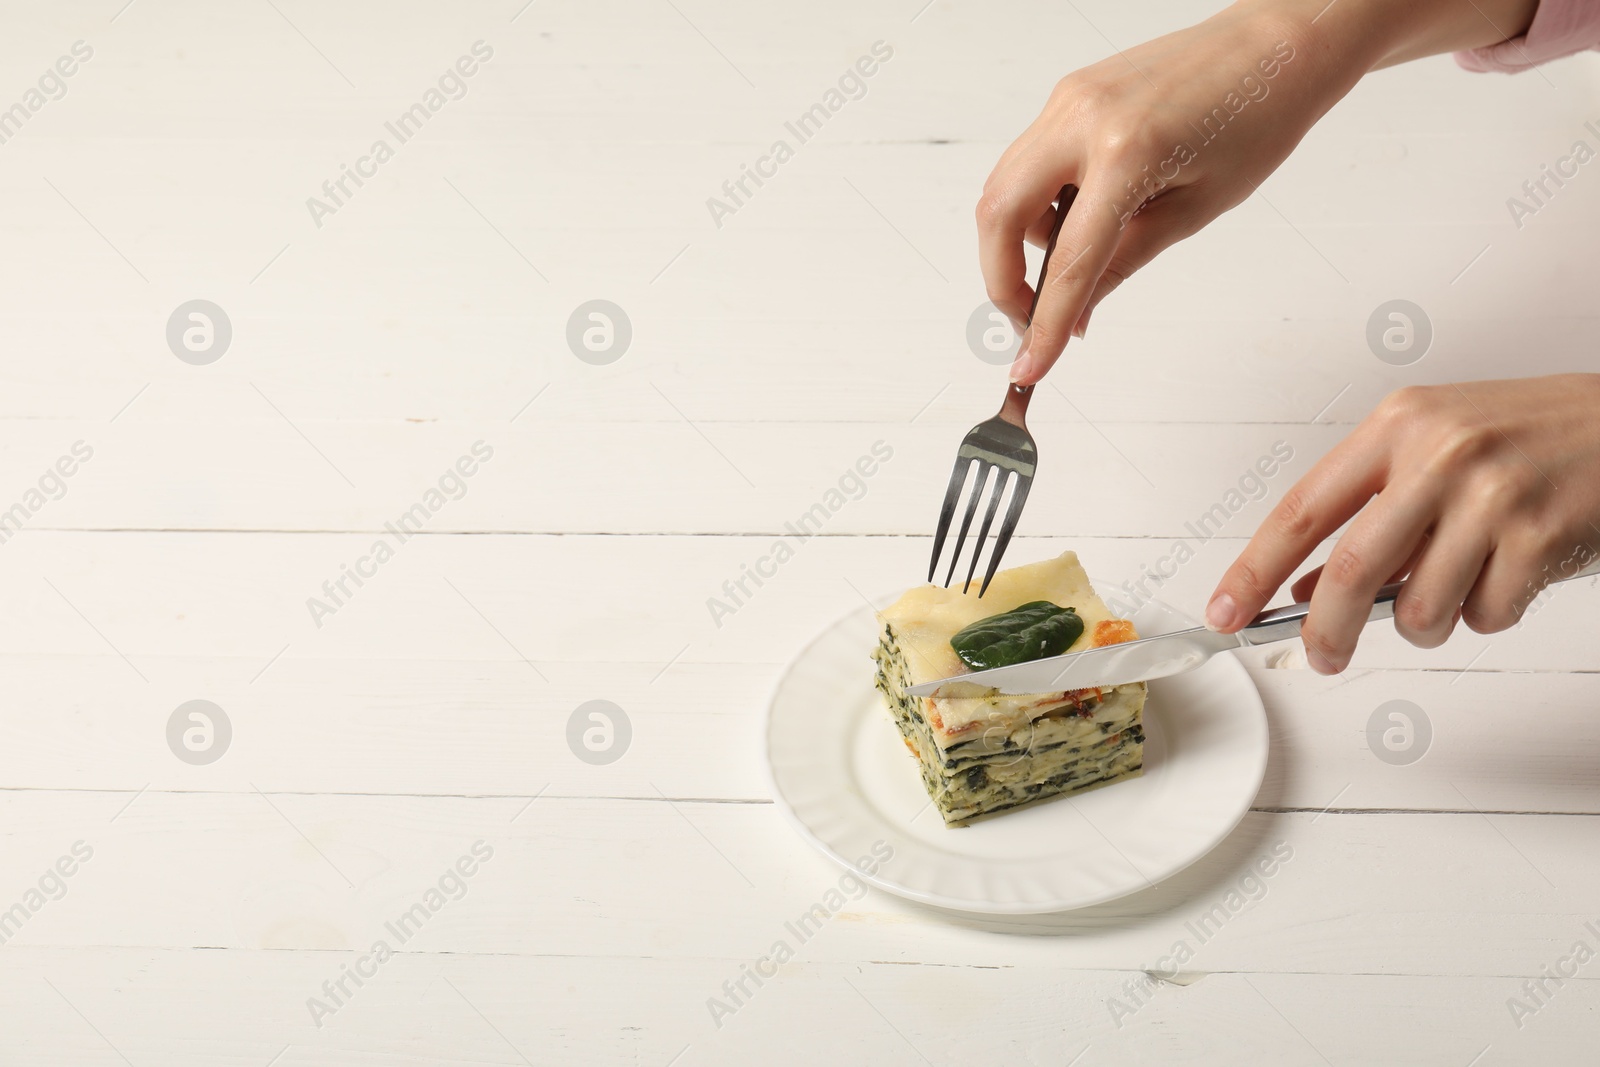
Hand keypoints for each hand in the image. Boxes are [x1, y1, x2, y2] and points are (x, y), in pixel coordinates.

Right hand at [976, 0, 1540, 385]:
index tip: (1030, 367)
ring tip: (1075, 261)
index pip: (1068, 259)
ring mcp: (1068, 99)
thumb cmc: (1257, 118)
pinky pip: (1028, 161)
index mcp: (1129, 151)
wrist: (1276, 44)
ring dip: (1018, 240)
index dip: (1045, 322)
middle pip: (998, 215)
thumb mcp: (1195, 209)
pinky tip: (1083, 217)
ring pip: (1003, 187)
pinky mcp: (1068, 93)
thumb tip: (1077, 315)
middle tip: (1031, 318)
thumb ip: (1124, 262)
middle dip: (1002, 278)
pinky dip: (1037, 203)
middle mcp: (1083, 118)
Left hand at [1206, 375, 1599, 673]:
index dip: (1253, 569)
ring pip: (1419, 608)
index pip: (1301, 510)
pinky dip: (1486, 613)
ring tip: (1456, 587)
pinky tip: (1508, 573)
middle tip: (1322, 656)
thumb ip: (1368, 515)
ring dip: (1426, 622)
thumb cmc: (1525, 439)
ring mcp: (1491, 495)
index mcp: (1398, 426)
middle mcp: (1439, 455)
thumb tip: (1300, 588)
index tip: (1226, 610)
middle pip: (1352, 571)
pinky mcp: (1540, 536)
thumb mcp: (1434, 452)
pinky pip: (1483, 615)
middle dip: (1327, 631)